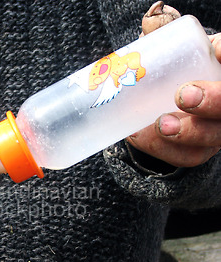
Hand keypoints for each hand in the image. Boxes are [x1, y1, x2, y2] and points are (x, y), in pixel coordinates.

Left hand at [126, 3, 220, 168]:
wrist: (158, 106)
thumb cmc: (171, 71)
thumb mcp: (172, 50)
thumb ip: (164, 32)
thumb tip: (153, 15)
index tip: (218, 48)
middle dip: (215, 102)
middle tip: (184, 95)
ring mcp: (216, 129)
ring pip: (214, 137)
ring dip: (189, 133)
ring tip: (161, 125)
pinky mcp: (197, 151)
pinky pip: (186, 156)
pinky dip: (162, 148)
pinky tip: (139, 136)